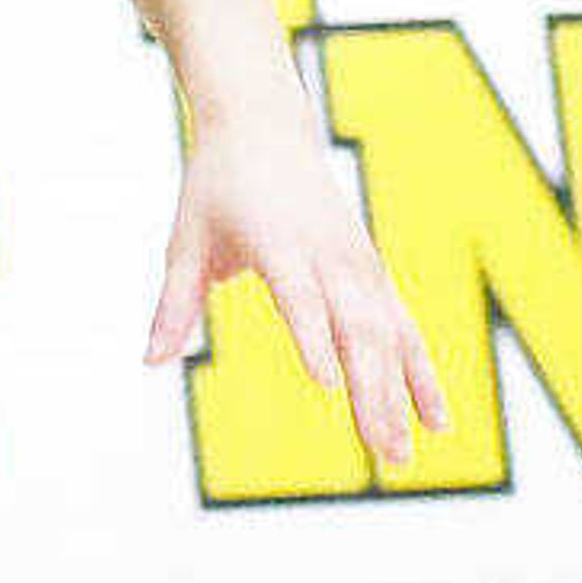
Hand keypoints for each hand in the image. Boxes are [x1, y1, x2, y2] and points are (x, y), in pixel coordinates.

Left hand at [146, 106, 448, 467]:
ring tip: (403, 454)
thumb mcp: (185, 244)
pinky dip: (418, 371)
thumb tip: (148, 362)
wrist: (263, 128)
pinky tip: (432, 416)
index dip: (315, 340)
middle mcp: (331, 256)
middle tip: (382, 454)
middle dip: (373, 394)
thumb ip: (174, 306)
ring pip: (390, 336)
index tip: (329, 386)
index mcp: (281, 245)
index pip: (301, 300)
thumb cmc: (216, 189)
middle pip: (357, 331)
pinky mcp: (372, 271)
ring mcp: (359, 264)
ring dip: (403, 395)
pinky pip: (403, 327)